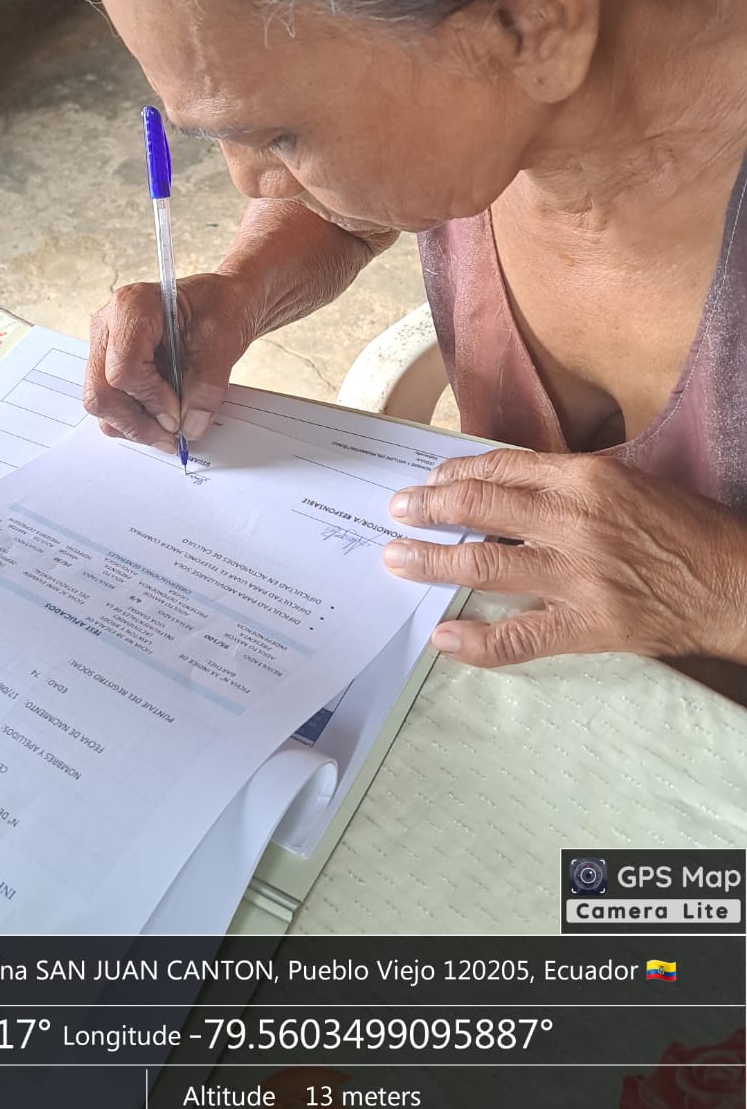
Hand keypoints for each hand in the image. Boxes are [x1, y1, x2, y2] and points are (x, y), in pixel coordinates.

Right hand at [83, 272, 258, 448]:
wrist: (220, 303)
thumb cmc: (220, 308)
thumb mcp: (223, 342)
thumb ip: (206, 386)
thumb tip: (189, 427)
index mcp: (132, 306)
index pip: (124, 369)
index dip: (151, 401)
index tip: (178, 416)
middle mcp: (108, 324)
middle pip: (102, 391)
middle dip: (137, 422)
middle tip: (171, 437)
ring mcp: (104, 345)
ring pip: (100, 402)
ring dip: (133, 425)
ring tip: (168, 431)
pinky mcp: (108, 364)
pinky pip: (109, 402)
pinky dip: (132, 419)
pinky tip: (158, 419)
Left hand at [382, 448, 746, 666]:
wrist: (733, 581)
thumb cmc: (682, 527)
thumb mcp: (625, 481)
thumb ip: (564, 482)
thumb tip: (501, 487)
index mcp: (583, 478)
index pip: (499, 468)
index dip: (455, 474)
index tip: (431, 480)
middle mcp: (572, 521)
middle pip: (478, 508)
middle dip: (428, 508)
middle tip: (396, 510)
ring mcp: (576, 576)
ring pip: (483, 566)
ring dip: (431, 561)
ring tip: (396, 558)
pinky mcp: (585, 624)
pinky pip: (517, 636)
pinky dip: (475, 640)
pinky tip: (443, 637)